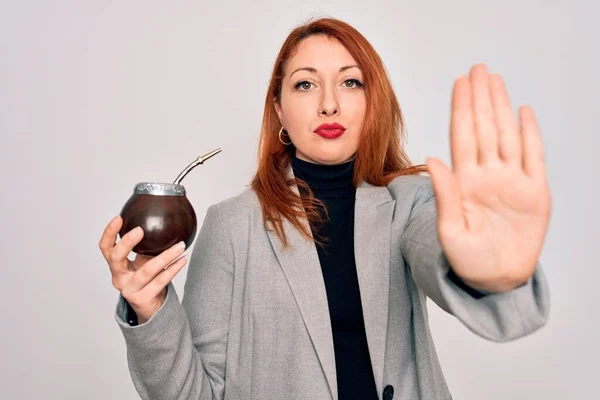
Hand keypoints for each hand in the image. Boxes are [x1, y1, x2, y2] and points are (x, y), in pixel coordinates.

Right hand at [99, 215, 187, 322]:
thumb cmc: (146, 279)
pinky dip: (173, 269)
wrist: (150, 307)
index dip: (109, 233)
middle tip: (141, 230)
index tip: (119, 218)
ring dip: (165, 256)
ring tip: (180, 245)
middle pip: (116, 258)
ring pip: (146, 270)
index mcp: (116, 266)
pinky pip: (160, 281)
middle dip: (126, 242)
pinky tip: (182, 259)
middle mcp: (119, 278)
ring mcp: (129, 290)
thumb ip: (147, 246)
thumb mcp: (143, 261)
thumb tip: (162, 220)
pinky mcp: (142, 299)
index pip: (105, 248)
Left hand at [425, 64, 550, 292]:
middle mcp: (487, 175)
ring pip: (507, 136)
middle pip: (484, 129)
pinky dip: (531, 135)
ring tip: (495, 81)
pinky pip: (534, 158)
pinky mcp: (535, 193)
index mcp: (464, 182)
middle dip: (480, 99)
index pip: (462, 137)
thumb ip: (445, 194)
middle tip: (478, 69)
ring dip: (501, 108)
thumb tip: (432, 158)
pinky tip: (524, 112)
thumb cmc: (467, 258)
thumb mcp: (450, 230)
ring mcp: (512, 181)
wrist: (495, 279)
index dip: (462, 109)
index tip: (460, 83)